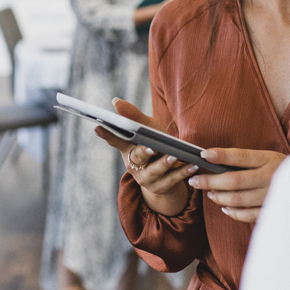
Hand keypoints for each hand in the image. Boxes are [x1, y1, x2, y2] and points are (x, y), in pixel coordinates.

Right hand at [92, 99, 195, 216]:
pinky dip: (182, 172)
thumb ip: (134, 116)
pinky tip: (191, 164)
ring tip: (175, 157)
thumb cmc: (156, 144)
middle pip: (137, 157)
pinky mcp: (159, 188)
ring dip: (165, 164)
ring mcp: (145, 178)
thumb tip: (116, 101)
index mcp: (128, 149)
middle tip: (152, 147)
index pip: (115, 140)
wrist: (168, 174)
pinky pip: (172, 180)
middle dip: (144, 152)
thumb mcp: (148, 128)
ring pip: (155, 171)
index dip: (106, 134)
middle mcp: (133, 165)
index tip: (98, 126)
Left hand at [186, 148, 285, 222]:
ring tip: (210, 194)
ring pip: (238, 200)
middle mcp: (270, 177)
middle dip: (210, 181)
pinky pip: (247, 215)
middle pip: (234, 180)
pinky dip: (233, 212)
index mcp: (268, 159)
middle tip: (195, 181)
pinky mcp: (272, 211)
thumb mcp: (267, 157)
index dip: (221, 155)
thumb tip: (213, 161)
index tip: (203, 155)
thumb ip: (245, 161)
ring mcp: (271, 195)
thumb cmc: (280, 168)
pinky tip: (225, 208)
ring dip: (219, 197)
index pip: (240, 157)